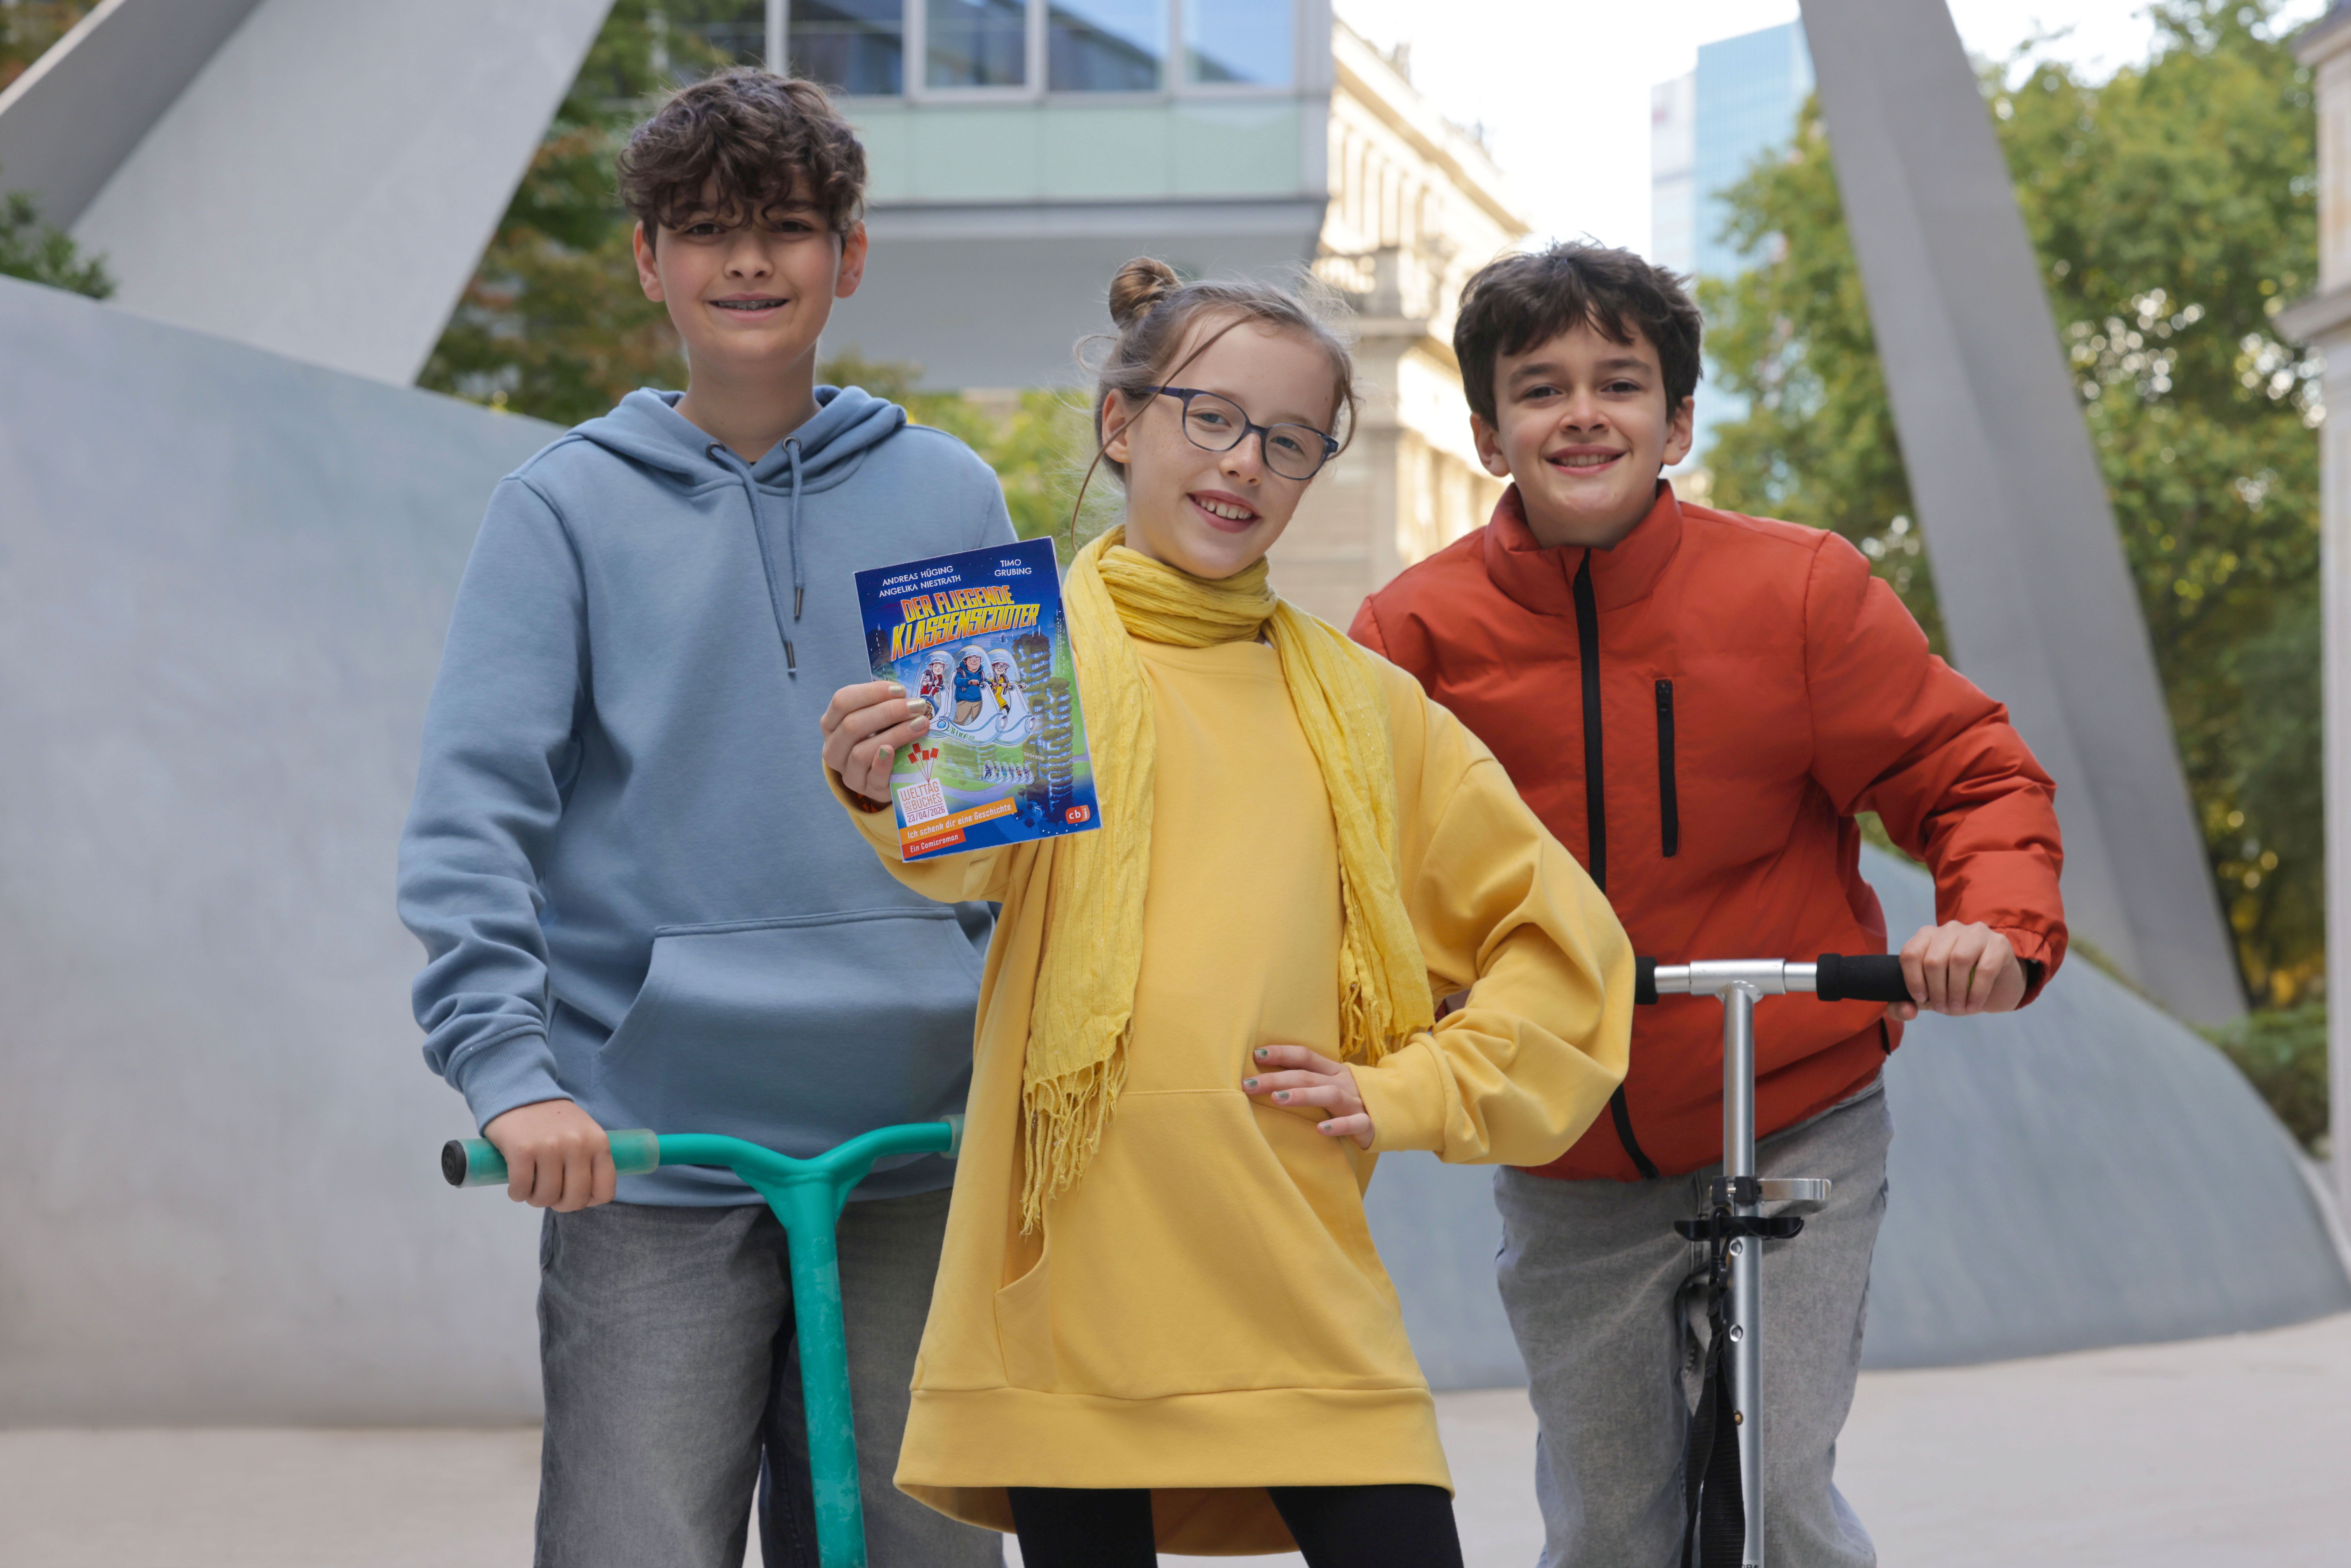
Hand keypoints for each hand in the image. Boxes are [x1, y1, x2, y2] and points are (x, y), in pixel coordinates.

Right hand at [482, 1099, 616, 1210]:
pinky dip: (517, 1194)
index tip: (574, 1196)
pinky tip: (516, 1187)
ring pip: (546, 1197)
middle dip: (560, 1204)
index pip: (604, 1190)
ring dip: (536, 1199)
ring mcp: (550, 1147)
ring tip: (531, 1188)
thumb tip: (587, 1196)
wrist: (519, 1091)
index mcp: (598, 1143)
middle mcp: (577, 1145)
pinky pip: (521, 1189)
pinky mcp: (522, 1150)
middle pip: (574, 1199)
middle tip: (549, 1195)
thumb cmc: (553, 1119)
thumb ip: (589, 1158)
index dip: (588, 1201)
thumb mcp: (583, 1132)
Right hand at [819, 680, 931, 799]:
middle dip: (887, 712)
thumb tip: (906, 694)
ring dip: (894, 735)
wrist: (883, 777)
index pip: (842, 701)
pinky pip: (872, 777)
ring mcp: (847, 772)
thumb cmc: (880, 738)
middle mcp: (833, 748)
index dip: (871, 692)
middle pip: (851, 725)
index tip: (900, 690)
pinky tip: (895, 752)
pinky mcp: (866, 789)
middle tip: (916, 706)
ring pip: (860, 752)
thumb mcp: (875, 720)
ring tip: (920, 725)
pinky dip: (883, 763)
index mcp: (831, 724)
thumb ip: (883, 705)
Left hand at [1242, 1044, 1374, 1147]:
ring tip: (1277, 1099)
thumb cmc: (1353, 1099)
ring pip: (1329, 1095)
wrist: (1396, 1112)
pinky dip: (1338, 1126)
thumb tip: (1268, 1081)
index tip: (1256, 1054)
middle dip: (1276, 1078)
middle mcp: (1342, 1083)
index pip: (1305, 1056)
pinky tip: (1320, 1130)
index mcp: (1333, 1071)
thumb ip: (1307, 1081)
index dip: (1282, 1053)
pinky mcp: (1368, 1124)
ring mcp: (1356, 1102)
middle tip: (1248, 1084)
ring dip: (1302, 1095)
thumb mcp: (1331, 1084)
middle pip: (1307, 1076)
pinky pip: (1353, 1123)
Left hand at [1891, 921, 2026, 1019]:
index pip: (1910, 954)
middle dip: (1936, 990)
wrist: (1997, 987)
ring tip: (1958, 1008)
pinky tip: (1974, 1005)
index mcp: (1928, 936)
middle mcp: (1950, 929)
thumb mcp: (1931, 996)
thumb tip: (1906, 1011)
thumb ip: (1908, 1003)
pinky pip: (1985, 968)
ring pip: (1958, 959)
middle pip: (1933, 959)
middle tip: (1943, 1008)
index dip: (1912, 981)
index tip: (1921, 999)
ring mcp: (1975, 933)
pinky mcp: (1999, 943)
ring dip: (1956, 991)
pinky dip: (1977, 992)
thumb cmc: (1960, 987)